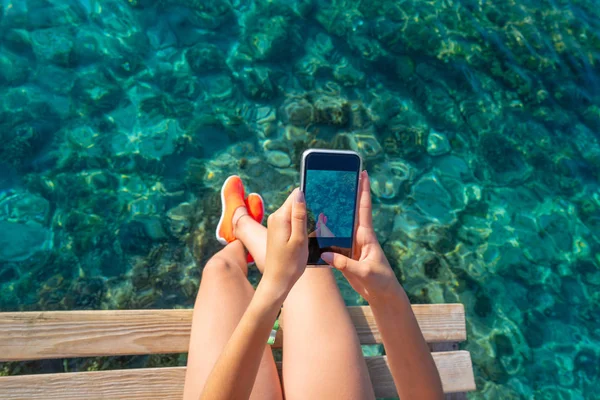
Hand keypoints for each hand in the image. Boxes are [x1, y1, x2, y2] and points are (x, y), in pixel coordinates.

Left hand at [262, 188, 307, 298]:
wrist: (277, 281)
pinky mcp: (278, 231)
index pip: (296, 195)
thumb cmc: (290, 263)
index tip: (317, 210)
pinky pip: (292, 221)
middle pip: (295, 203)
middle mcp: (275, 217)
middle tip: (316, 226)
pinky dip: (300, 226)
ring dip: (305, 219)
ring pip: (294, 213)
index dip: (308, 198)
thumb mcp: (299, 239)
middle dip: (307, 210)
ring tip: (312, 233)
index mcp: (280, 217)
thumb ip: (299, 215)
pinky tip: (306, 237)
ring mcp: (275, 224)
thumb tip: (300, 193)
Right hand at [321, 171, 400, 302]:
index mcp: (366, 236)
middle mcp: (359, 237)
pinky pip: (334, 240)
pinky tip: (316, 225)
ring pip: (341, 224)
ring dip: (334, 212)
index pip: (364, 208)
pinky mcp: (345, 254)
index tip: (363, 172)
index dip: (363, 190)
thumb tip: (326, 254)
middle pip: (351, 211)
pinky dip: (326, 232)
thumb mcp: (364, 272)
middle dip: (347, 194)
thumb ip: (345, 264)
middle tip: (339, 176)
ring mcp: (351, 245)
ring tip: (323, 195)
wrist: (382, 294)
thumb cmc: (379, 281)